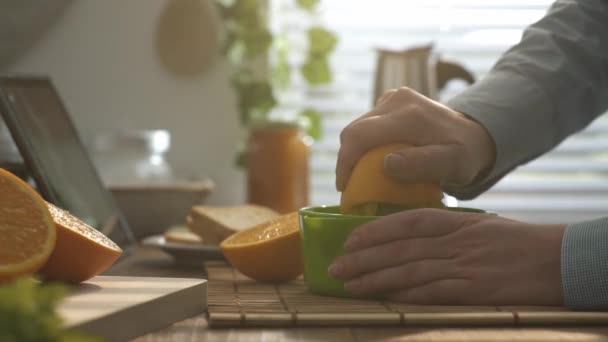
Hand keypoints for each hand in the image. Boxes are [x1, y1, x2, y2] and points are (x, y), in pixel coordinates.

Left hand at [328, 209, 565, 305]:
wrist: (554, 259)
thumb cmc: (514, 242)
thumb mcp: (476, 226)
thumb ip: (443, 231)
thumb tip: (408, 240)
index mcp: (454, 222)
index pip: (405, 222)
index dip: (373, 231)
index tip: (348, 240)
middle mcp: (453, 241)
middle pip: (399, 248)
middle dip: (363, 258)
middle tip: (336, 266)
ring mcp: (462, 265)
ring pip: (409, 270)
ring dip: (375, 278)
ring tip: (349, 285)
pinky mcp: (472, 290)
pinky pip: (432, 292)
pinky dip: (406, 295)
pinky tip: (386, 298)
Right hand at [336, 87, 495, 190]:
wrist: (475, 133)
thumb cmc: (465, 154)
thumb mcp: (454, 165)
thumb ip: (423, 164)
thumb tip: (387, 163)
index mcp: (409, 115)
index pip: (359, 135)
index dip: (345, 162)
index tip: (344, 188)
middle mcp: (397, 100)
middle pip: (354, 131)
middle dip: (347, 161)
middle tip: (351, 188)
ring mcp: (392, 98)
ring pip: (358, 128)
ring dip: (356, 154)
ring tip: (362, 177)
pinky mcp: (390, 102)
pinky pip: (367, 125)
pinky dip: (365, 146)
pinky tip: (374, 161)